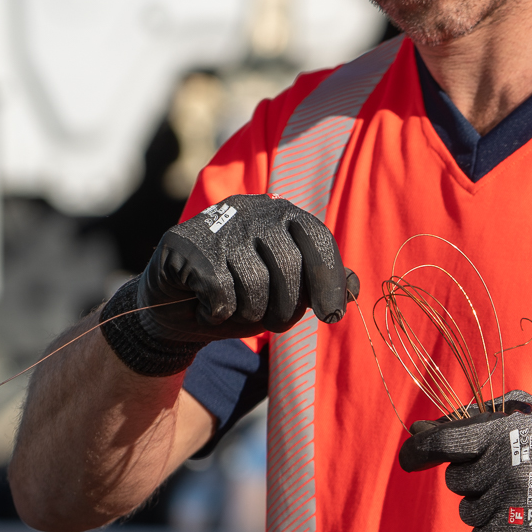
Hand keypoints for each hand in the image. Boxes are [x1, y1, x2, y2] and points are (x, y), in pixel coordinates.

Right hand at [100, 194, 356, 375]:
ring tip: (235, 309)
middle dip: (284, 308)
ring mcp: (218, 223)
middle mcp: (253, 210)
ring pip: (254, 283)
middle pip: (289, 267)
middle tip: (270, 321)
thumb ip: (321, 284)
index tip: (333, 316)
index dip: (329, 281)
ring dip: (247, 313)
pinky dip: (216, 312)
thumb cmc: (239, 296)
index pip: (319, 240)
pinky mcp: (186, 244)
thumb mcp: (287, 292)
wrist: (175, 308)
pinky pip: (220, 292)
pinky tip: (206, 306)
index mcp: (283, 214)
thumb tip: (356, 287)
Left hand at [399, 391, 531, 531]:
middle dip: (477, 479)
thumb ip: (476, 418)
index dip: (419, 451)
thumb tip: (419, 432)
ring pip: (469, 513)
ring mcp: (514, 507)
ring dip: (490, 509)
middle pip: (456, 480)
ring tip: (531, 500)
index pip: (445, 442)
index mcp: (507, 431)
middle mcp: (508, 467)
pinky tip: (529, 524)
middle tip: (517, 476)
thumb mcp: (531, 416)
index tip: (409, 457)